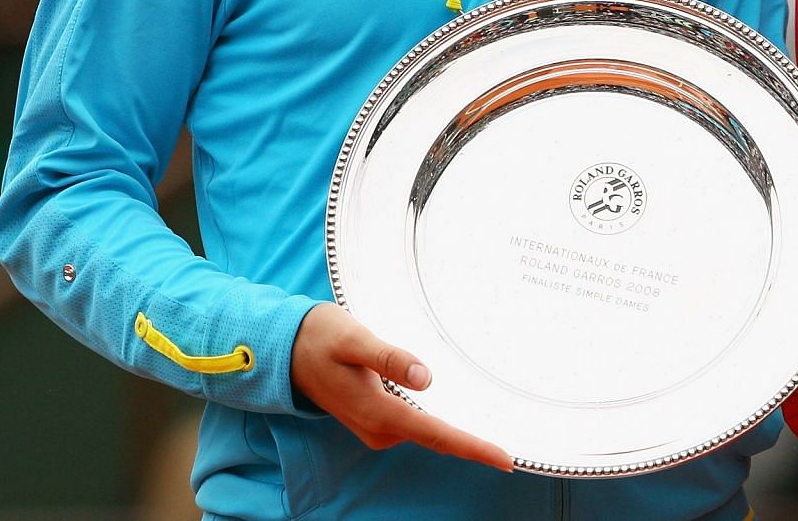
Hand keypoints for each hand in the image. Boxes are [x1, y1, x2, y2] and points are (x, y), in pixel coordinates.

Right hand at [290, 303, 511, 467]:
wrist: (286, 349)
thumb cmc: (321, 338)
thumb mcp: (354, 339)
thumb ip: (388, 357)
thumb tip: (424, 377)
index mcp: (378, 412)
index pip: (436, 435)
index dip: (473, 448)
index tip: (505, 459)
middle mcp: (379, 428)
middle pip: (438, 439)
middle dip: (473, 445)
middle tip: (511, 451)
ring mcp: (376, 426)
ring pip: (428, 432)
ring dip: (457, 432)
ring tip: (494, 430)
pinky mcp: (376, 418)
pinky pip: (416, 425)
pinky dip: (438, 422)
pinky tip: (458, 408)